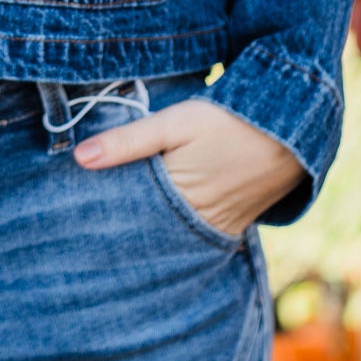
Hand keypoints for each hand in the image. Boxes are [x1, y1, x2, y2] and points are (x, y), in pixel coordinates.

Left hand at [74, 98, 304, 236]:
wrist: (289, 131)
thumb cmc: (228, 121)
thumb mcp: (175, 123)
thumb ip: (128, 141)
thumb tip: (79, 158)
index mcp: (175, 199)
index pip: (126, 220)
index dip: (99, 220)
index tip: (71, 219)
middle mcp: (194, 223)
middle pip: (146, 236)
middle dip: (118, 234)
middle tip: (81, 233)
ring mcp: (214, 228)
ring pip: (168, 239)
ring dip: (145, 235)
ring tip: (108, 236)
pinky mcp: (230, 226)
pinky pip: (192, 237)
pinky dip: (173, 232)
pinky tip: (154, 227)